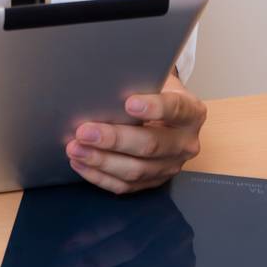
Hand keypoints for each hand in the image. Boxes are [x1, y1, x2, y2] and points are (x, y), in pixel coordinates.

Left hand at [65, 72, 206, 194]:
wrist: (168, 114)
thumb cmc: (156, 92)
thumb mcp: (156, 80)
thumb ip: (139, 83)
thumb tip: (105, 84)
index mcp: (191, 112)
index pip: (176, 109)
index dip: (154, 107)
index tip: (129, 103)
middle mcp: (186, 142)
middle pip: (151, 144)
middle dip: (114, 139)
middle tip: (84, 131)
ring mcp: (171, 166)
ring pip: (136, 170)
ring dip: (102, 161)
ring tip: (75, 149)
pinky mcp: (155, 182)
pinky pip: (126, 186)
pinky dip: (100, 176)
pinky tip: (81, 164)